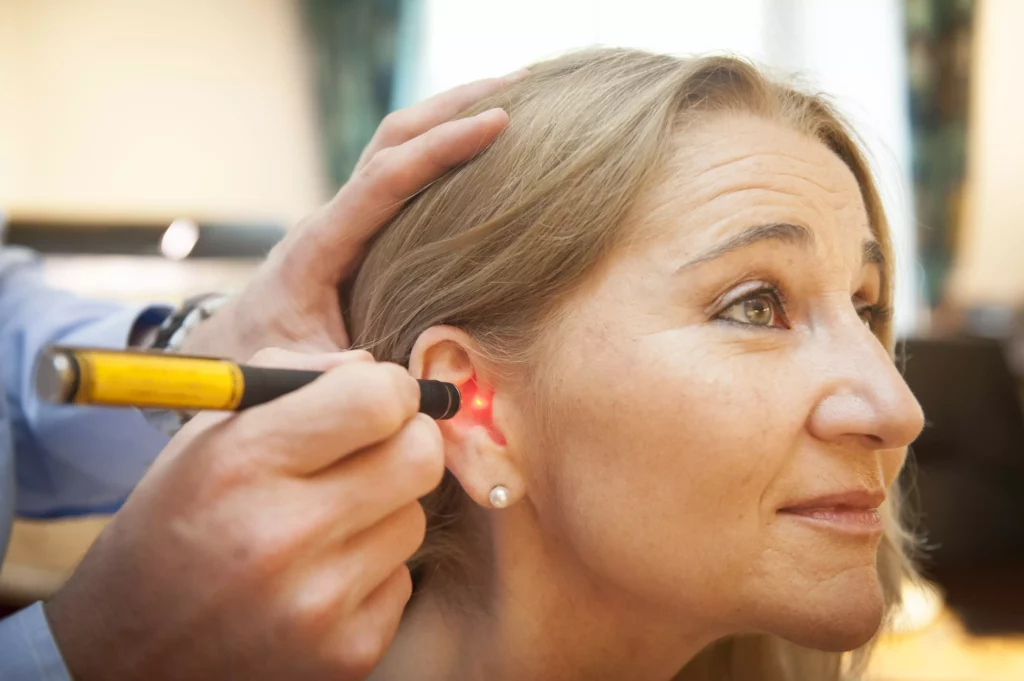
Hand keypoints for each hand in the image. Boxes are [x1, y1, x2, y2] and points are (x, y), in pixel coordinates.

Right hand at [45, 349, 443, 679]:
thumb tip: (378, 370)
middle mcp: (284, 534)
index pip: (377, 401)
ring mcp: (319, 602)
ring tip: (323, 527)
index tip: (381, 397)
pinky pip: (403, 581)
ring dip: (384, 512)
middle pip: (420, 457)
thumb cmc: (176, 523)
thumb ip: (293, 379)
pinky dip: (372, 572)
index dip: (391, 389)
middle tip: (376, 449)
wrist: (130, 653)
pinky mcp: (348, 653)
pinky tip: (318, 579)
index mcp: (243, 462)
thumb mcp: (207, 433)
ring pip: (415, 518)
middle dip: (406, 441)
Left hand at [182, 78, 513, 360]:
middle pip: (393, 139)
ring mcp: (346, 219)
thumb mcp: (300, 374)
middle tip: (517, 86)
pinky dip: (438, 151)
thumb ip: (347, 381)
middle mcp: (333, 219)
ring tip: (508, 100)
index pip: (387, 179)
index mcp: (320, 245)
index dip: (442, 148)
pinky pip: (400, 175)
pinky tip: (476, 151)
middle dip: (452, 108)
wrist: (228, 350)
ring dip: (447, 119)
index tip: (498, 123)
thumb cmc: (264, 360)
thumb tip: (412, 394)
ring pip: (396, 148)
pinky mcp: (359, 231)